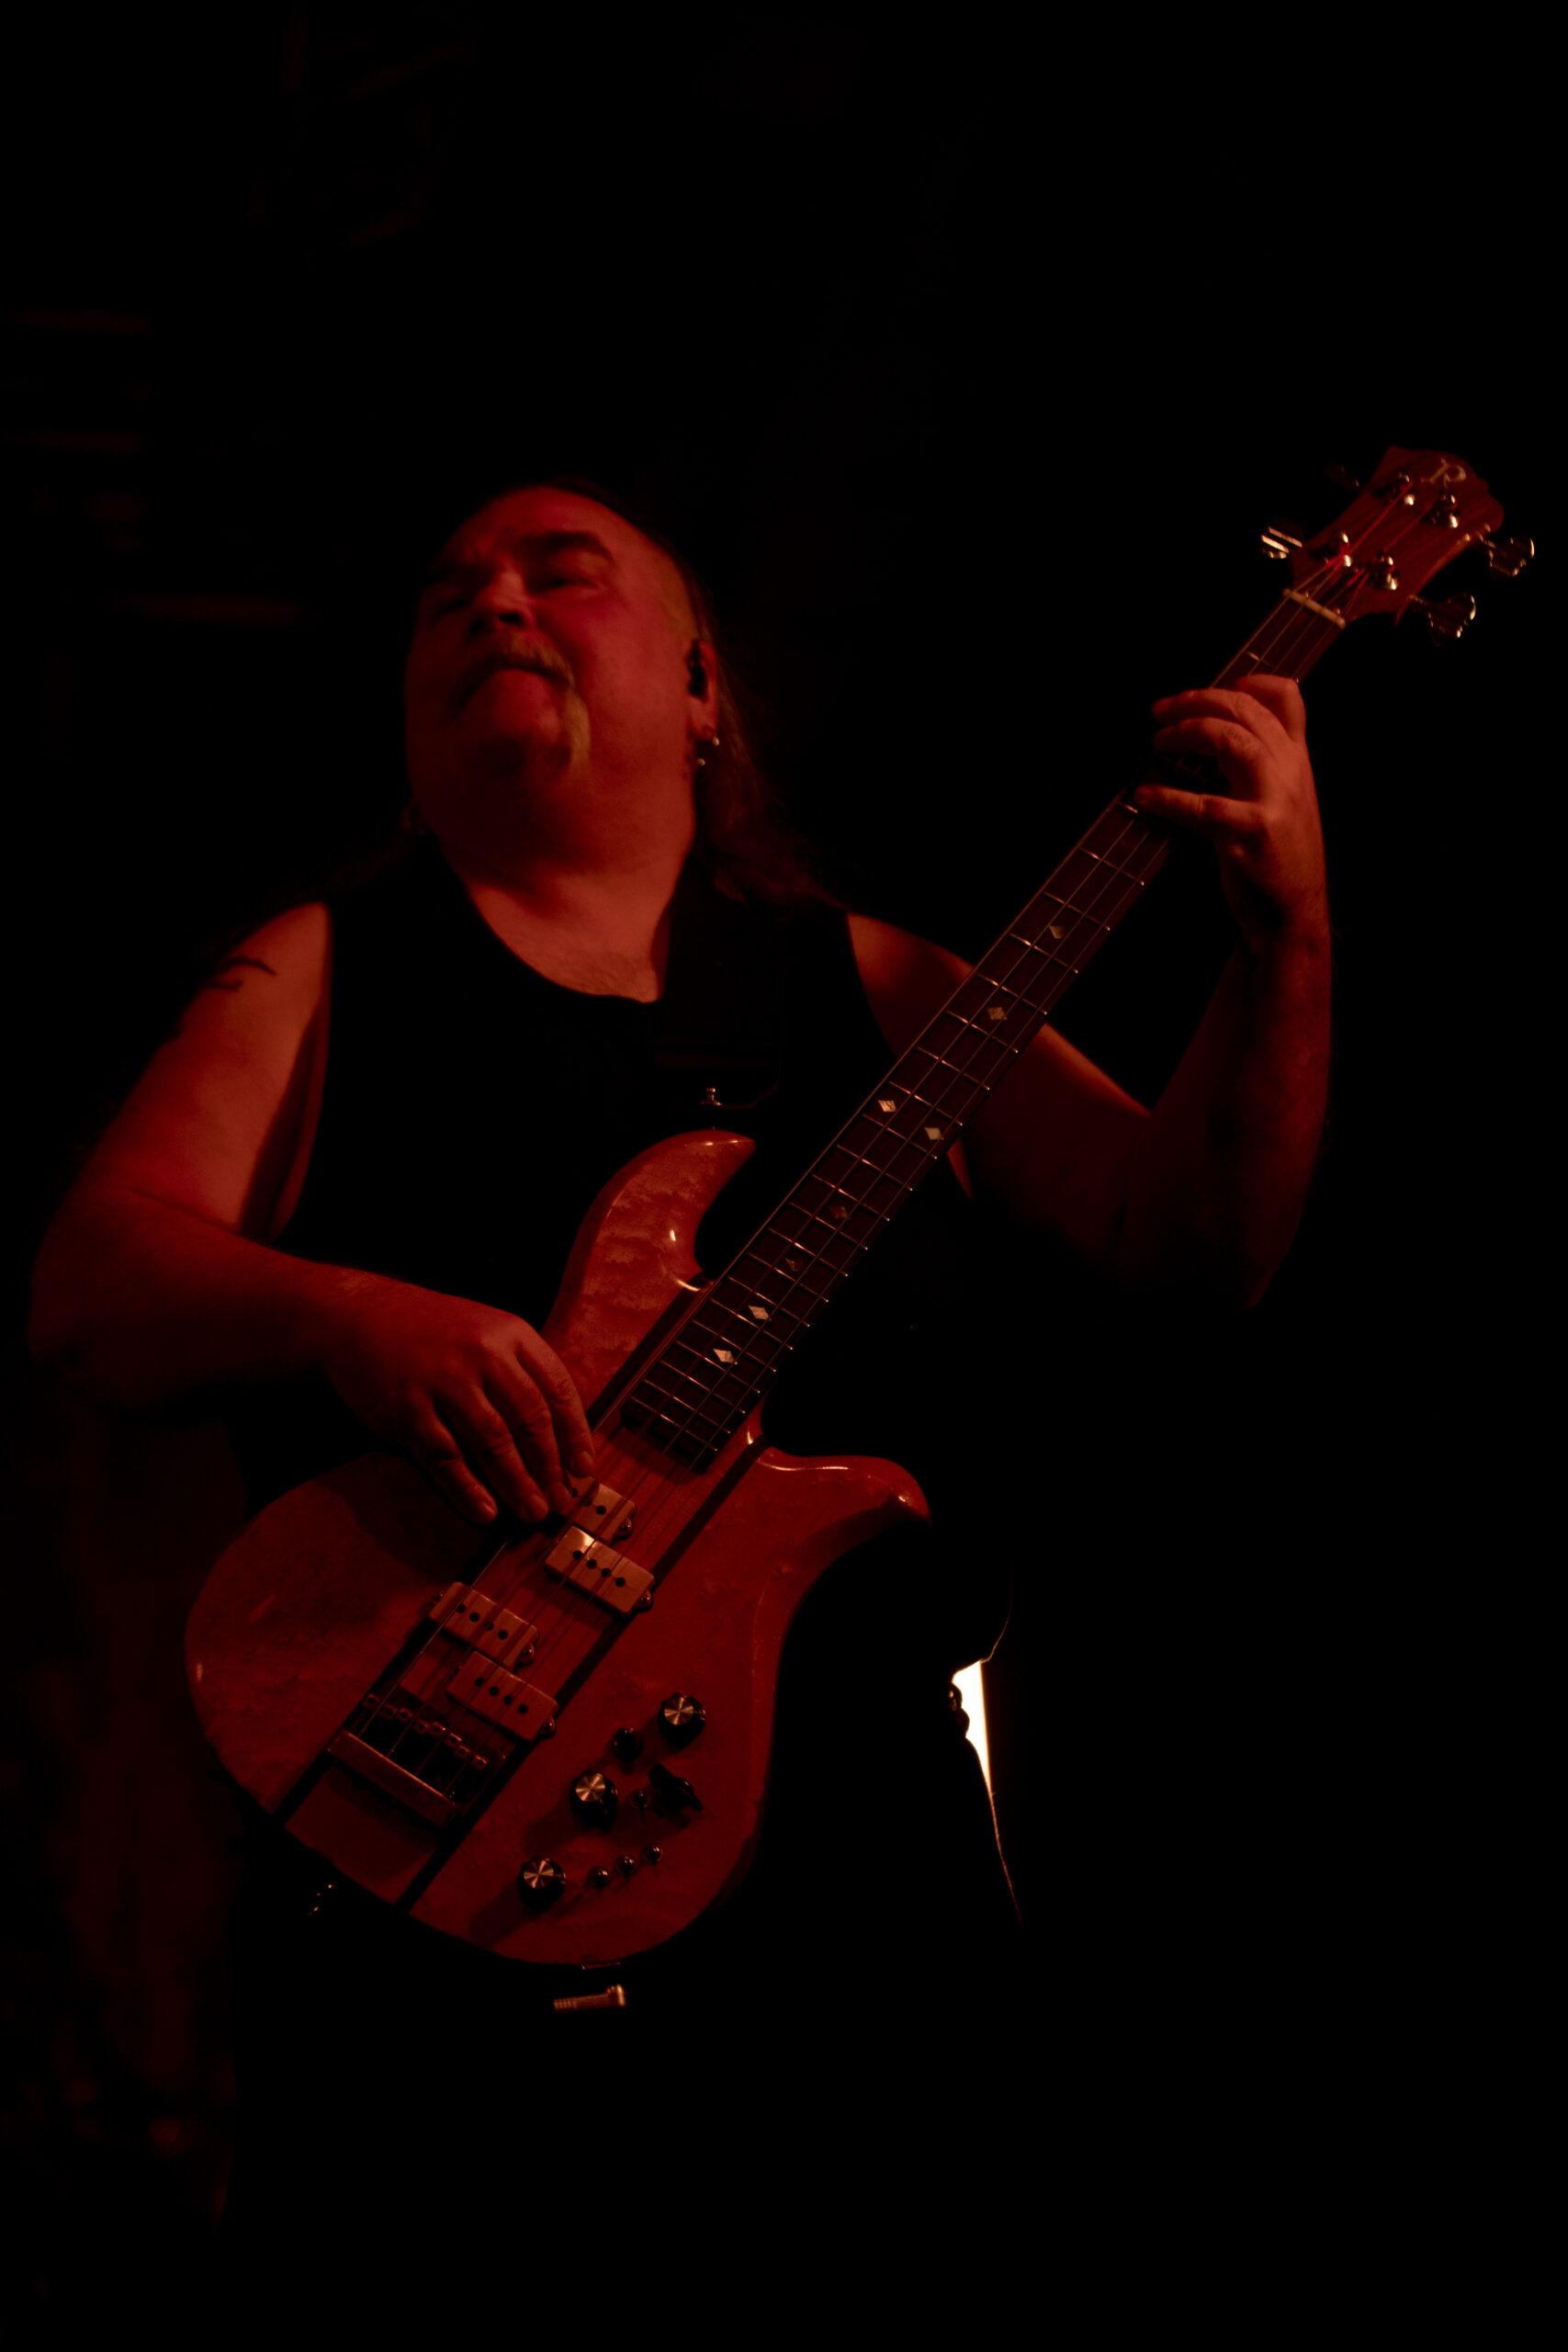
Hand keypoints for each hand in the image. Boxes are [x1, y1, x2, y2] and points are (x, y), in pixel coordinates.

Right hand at [319, 1275, 594, 1525]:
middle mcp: (482, 1354)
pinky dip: (467, 1488)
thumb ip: (521, 1371)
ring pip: (492, 1441)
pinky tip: (485, 1511)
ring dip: (516, 1483)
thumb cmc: (432, 1331)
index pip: (557, 1389)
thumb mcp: (486, 1331)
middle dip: (549, 1466)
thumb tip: (559, 1435)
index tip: (582, 1469)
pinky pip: (445, 1457)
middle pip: (529, 1418)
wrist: (359, 1316)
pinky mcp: (407, 1409)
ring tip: (531, 1512)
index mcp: (511, 1334)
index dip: (575, 1434)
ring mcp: (443, 1381)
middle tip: (559, 1500)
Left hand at [1133, 675, 1327, 950]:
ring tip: (1158, 741)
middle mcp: (1290, 772)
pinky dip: (1167, 798)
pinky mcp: (1251, 832)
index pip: (1287, 698)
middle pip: (1245, 709)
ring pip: (1230, 739)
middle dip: (1196, 699)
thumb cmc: (1279, 862)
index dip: (1247, 682)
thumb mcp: (1284, 803)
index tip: (1210, 691)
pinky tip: (1143, 795)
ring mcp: (1274, 800)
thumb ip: (1261, 768)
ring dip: (1186, 732)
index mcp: (1298, 762)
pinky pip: (1202, 806)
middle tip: (1160, 711)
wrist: (1295, 916)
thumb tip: (1220, 739)